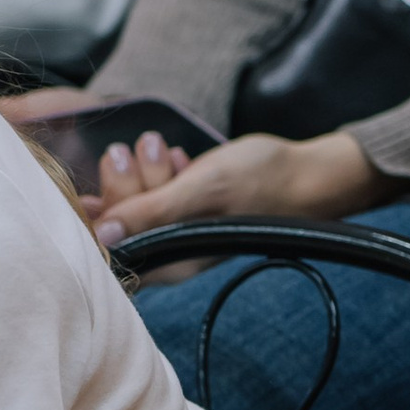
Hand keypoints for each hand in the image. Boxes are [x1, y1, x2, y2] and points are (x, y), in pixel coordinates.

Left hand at [85, 128, 383, 248]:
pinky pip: (159, 194)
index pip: (109, 251)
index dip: (98, 213)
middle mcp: (171, 254)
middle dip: (124, 181)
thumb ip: (152, 213)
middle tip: (134, 149)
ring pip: (137, 205)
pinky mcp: (190, 213)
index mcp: (171, 262)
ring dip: (142, 169)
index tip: (110, 174)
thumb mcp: (202, 191)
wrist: (310, 173)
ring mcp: (180, 233)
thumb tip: (102, 236)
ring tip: (162, 146)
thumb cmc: (262, 181)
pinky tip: (176, 156)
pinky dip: (161, 171)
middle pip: (119, 225)